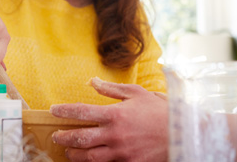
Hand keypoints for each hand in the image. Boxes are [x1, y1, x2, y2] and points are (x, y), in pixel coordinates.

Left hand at [50, 77, 167, 161]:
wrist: (182, 133)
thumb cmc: (160, 111)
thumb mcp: (137, 93)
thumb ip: (112, 89)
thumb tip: (92, 82)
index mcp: (115, 114)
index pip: (81, 112)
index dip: (64, 111)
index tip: (53, 110)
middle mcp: (115, 134)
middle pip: (79, 138)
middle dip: (63, 138)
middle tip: (56, 136)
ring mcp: (121, 152)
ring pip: (89, 157)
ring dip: (74, 154)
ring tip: (68, 152)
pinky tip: (89, 160)